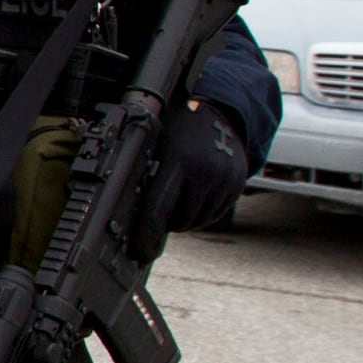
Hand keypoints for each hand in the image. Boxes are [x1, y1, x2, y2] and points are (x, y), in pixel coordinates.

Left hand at [131, 101, 253, 258]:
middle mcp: (206, 172)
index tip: (140, 252)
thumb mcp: (156, 145)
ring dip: (181, 219)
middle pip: (178, 221)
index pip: (158, 211)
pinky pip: (213, 216)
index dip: (146, 237)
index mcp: (179, 160)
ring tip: (173, 199)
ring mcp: (225, 180)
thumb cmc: (178, 128)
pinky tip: (191, 197)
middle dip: (163, 222)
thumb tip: (126, 218)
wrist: (219, 110)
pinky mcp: (237, 186)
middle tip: (153, 212)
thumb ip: (146, 176)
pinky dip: (198, 213)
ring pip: (196, 222)